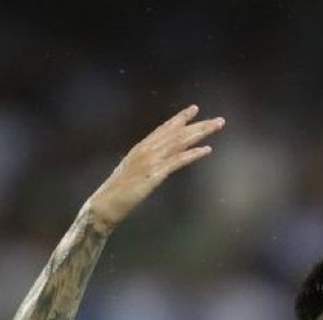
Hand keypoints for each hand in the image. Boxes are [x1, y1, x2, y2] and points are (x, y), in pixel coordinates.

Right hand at [85, 105, 225, 232]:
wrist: (104, 205)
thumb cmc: (117, 195)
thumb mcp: (132, 174)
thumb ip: (145, 166)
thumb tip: (157, 166)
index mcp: (140, 148)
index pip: (164, 129)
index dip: (180, 118)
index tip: (195, 109)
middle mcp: (146, 150)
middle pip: (177, 133)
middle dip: (198, 125)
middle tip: (219, 120)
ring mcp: (150, 161)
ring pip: (180, 142)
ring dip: (201, 133)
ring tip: (217, 127)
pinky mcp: (154, 174)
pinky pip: (177, 160)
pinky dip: (193, 154)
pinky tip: (207, 150)